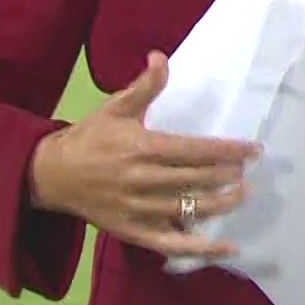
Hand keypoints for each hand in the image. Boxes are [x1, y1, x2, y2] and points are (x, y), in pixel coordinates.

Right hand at [27, 51, 257, 259]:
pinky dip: (200, 249)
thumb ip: (144, 86)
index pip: (194, 150)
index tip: (253, 149)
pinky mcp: (133, 231)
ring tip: (244, 196)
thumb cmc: (90, 138)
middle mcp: (142, 180)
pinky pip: (171, 243)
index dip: (227, 150)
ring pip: (187, 210)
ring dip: (221, 205)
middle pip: (195, 180)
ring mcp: (138, 209)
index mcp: (142, 148)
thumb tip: (160, 56)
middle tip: (251, 172)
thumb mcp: (115, 107)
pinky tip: (227, 248)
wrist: (51, 175)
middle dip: (228, 176)